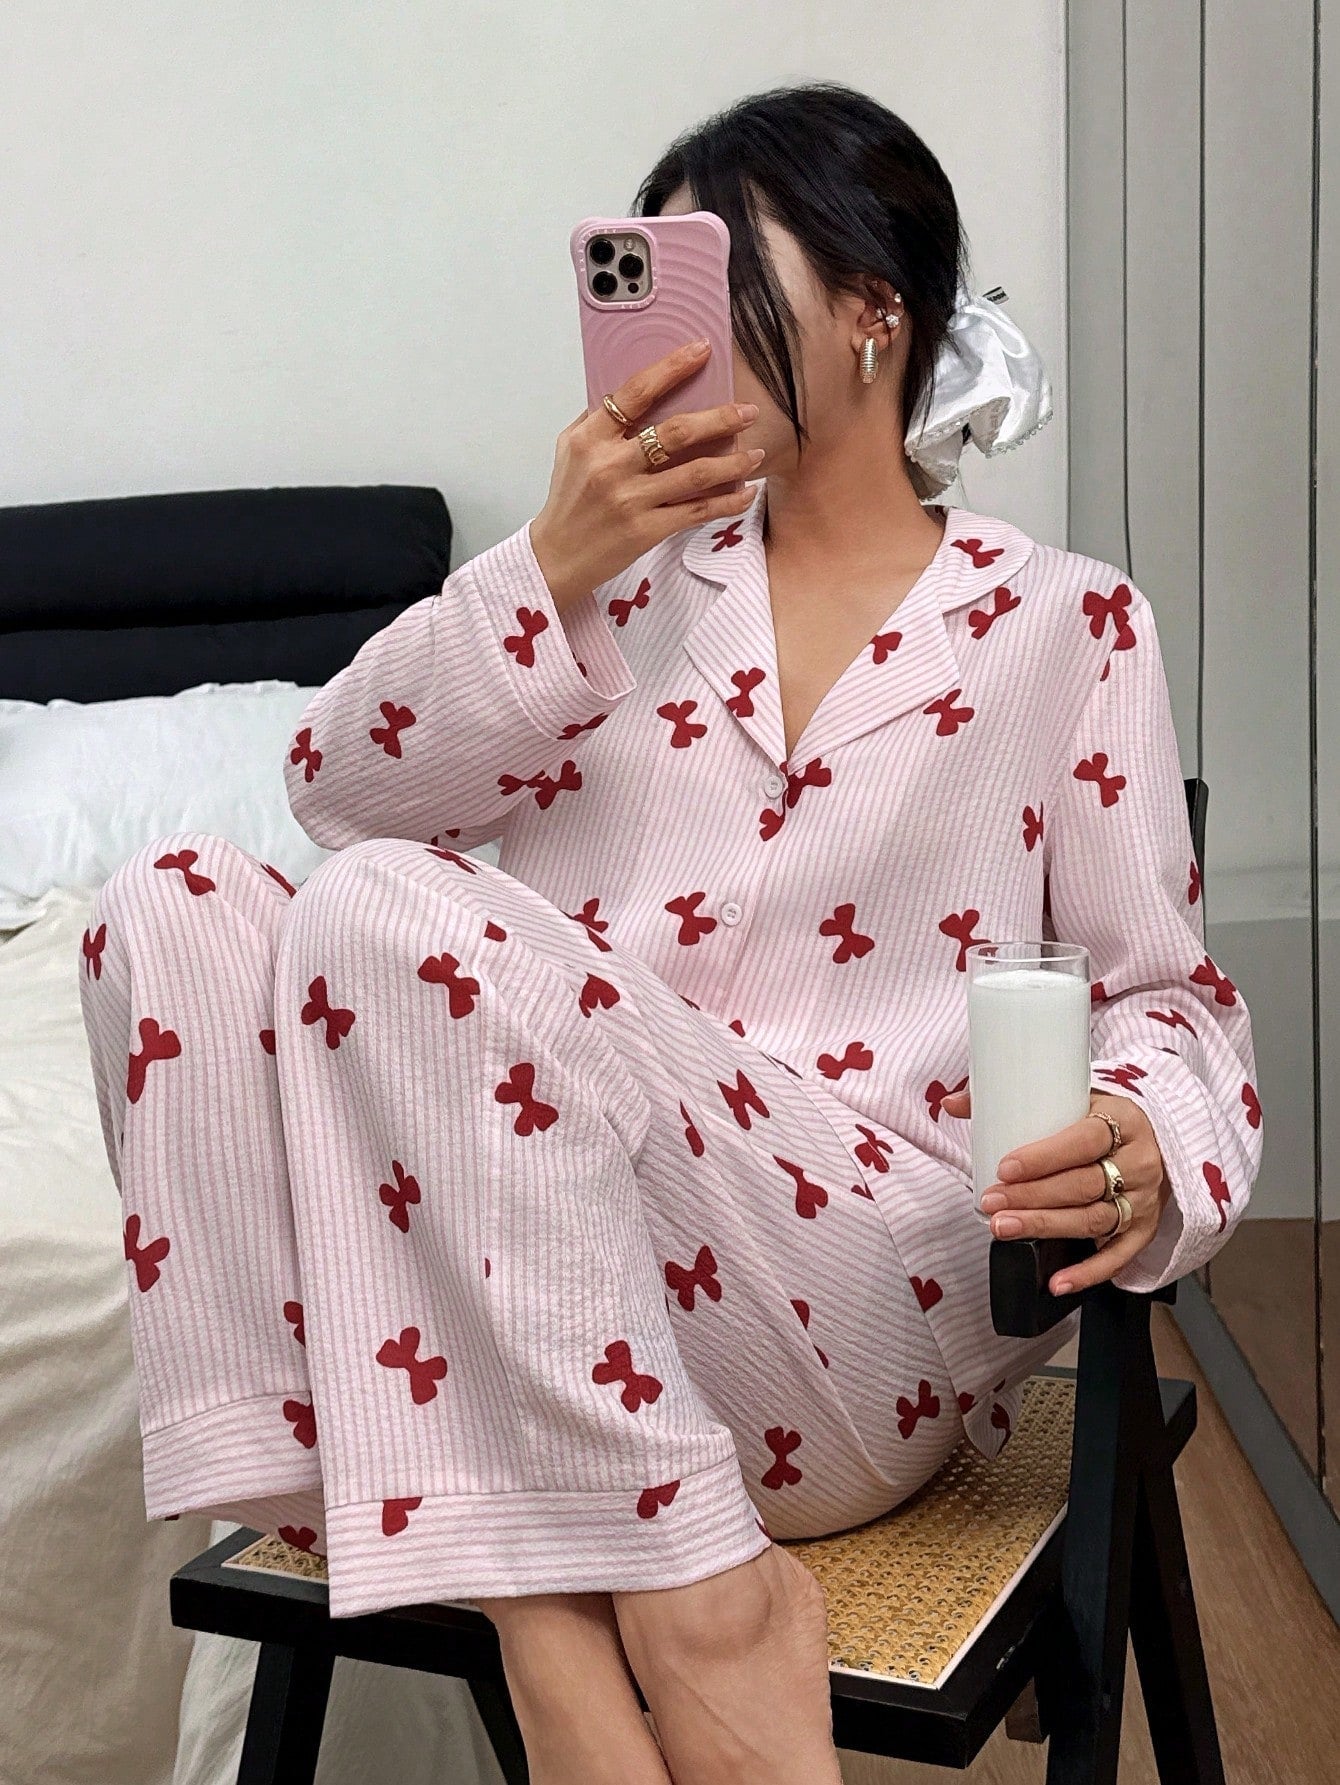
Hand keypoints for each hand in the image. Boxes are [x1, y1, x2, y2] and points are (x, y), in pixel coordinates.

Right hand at [529, 338, 765, 608]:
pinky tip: (746, 491)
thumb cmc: (568, 501)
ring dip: (733, 462)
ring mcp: (630, 499)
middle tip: (748, 411)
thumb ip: (599, 419)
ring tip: (756, 453)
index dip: (673, 368)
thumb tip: (639, 390)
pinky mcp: (646, 530)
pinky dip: (727, 501)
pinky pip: (697, 511)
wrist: (557, 556)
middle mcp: (611, 465)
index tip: (701, 350)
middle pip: (677, 432)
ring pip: (695, 473)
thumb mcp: (570, 450)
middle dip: (720, 418)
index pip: (636, 392)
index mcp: (590, 437)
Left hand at [938, 1086, 1173, 1296]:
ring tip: (1004, 1229)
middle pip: (1084, 1184)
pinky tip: (1055, 1282)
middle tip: (992, 1202)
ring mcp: (1143, 1200)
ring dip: (1045, 1227)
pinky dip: (1087, 1273)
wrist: (1154, 1142)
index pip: (1085, 1140)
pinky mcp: (1144, 1230)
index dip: (1045, 1156)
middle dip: (1033, 1197)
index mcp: (1122, 1121)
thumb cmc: (1100, 1120)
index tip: (1006, 1168)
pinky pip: (1118, 1257)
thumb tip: (951, 1104)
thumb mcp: (1071, 1099)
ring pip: (1094, 1219)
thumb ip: (1012, 1100)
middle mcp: (1138, 1162)